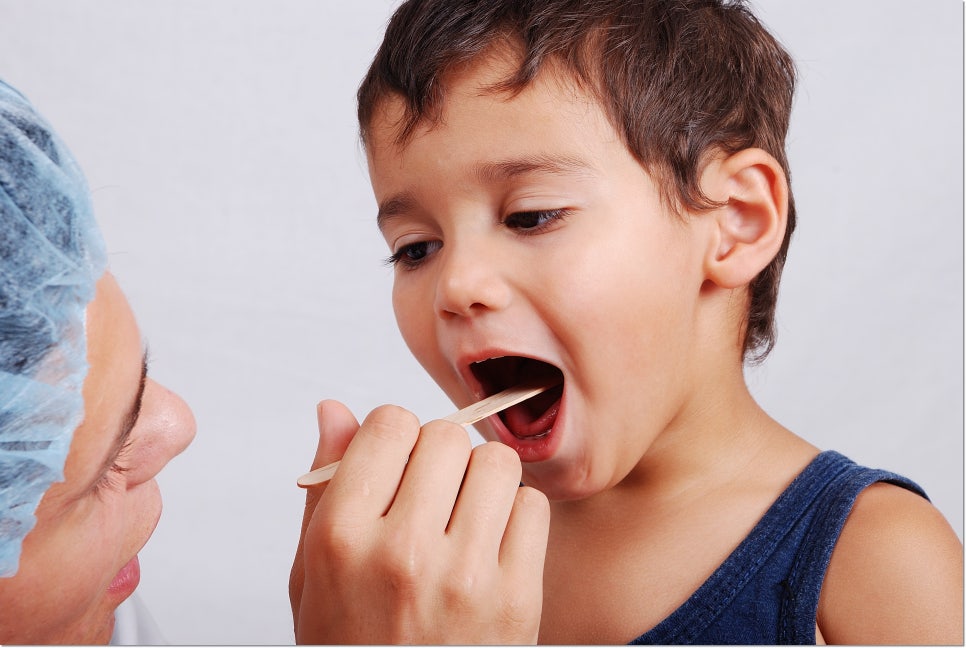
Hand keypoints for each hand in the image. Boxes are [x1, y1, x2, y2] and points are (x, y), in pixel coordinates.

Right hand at [290, 400, 549, 643]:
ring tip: (463, 518)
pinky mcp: (516, 598)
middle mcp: (402, 552)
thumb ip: (323, 489)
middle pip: (447, 435)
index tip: (397, 462)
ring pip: (496, 463)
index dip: (396, 436)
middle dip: (440, 455)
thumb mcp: (311, 575)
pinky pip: (534, 507)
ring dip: (482, 480)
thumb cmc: (351, 645)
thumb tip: (335, 409)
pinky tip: (491, 547)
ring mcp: (465, 576)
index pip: (390, 423)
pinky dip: (516, 517)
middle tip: (432, 493)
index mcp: (342, 537)